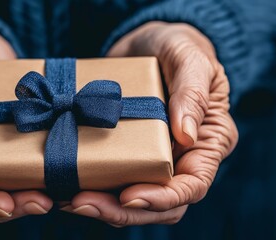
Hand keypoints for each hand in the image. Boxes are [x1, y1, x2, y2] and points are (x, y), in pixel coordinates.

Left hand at [61, 22, 237, 225]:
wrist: (147, 43)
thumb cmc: (178, 46)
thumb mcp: (190, 59)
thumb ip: (192, 93)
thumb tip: (188, 135)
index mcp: (207, 142)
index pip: (192, 186)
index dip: (162, 198)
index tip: (129, 196)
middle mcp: (181, 159)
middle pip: (159, 204)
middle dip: (123, 210)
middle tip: (83, 202)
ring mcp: (152, 159)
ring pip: (132, 200)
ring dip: (102, 206)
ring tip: (69, 200)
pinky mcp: (125, 154)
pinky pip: (112, 180)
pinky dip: (92, 188)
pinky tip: (67, 186)